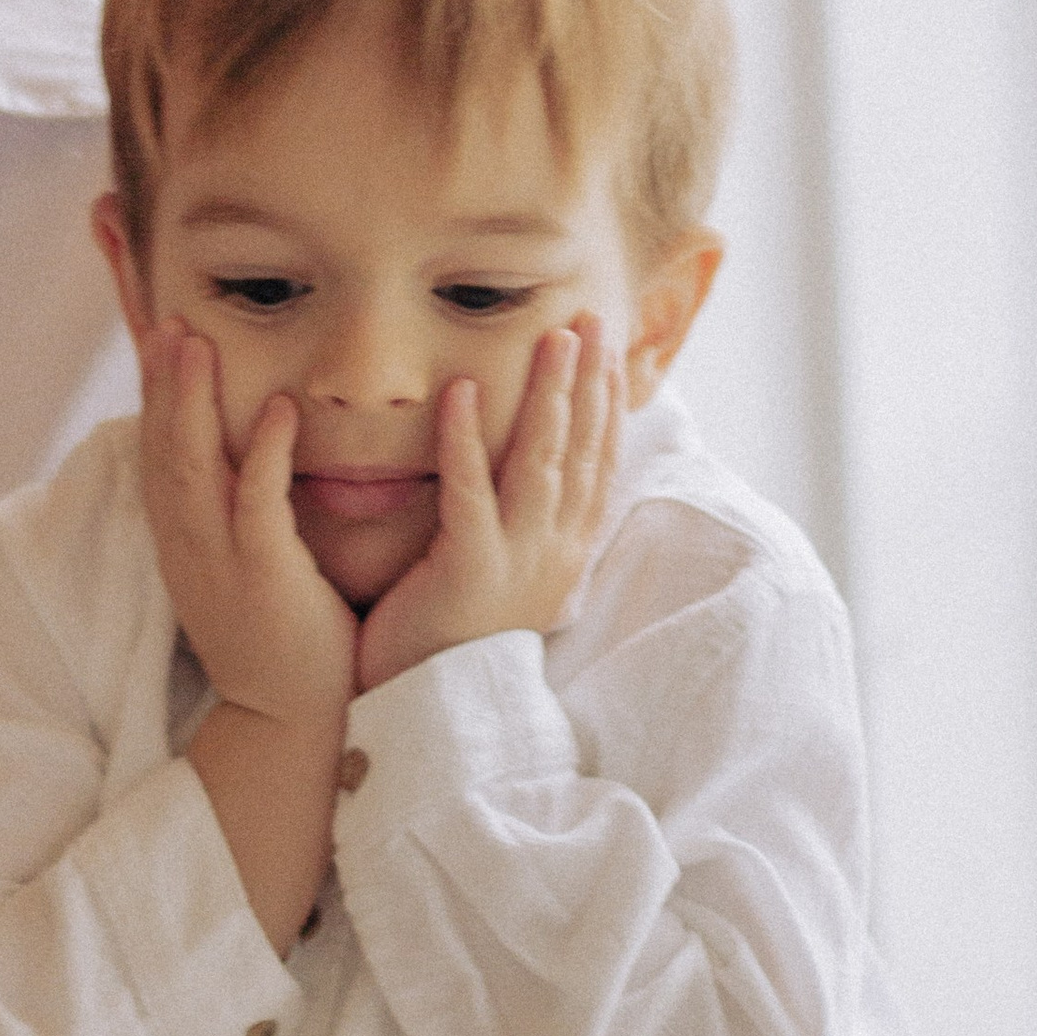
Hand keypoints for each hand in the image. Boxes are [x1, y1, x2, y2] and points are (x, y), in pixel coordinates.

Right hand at [138, 323, 356, 729]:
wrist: (286, 723)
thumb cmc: (276, 645)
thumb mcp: (239, 575)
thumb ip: (234, 524)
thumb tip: (239, 476)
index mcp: (182, 545)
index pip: (156, 457)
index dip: (153, 398)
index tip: (157, 343)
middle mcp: (188, 547)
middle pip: (163, 450)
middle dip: (162, 383)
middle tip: (164, 322)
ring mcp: (221, 561)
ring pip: (195, 465)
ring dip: (195, 400)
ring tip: (199, 342)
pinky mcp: (265, 576)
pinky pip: (259, 502)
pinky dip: (268, 451)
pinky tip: (282, 408)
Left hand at [356, 323, 619, 695]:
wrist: (430, 716)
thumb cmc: (452, 643)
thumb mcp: (505, 580)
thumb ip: (519, 529)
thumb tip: (532, 483)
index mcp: (565, 553)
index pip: (596, 463)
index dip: (605, 403)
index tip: (606, 347)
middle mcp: (554, 553)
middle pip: (581, 452)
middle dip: (590, 382)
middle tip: (590, 320)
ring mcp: (518, 562)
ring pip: (541, 463)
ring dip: (548, 395)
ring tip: (551, 338)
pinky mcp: (469, 571)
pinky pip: (470, 493)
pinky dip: (467, 439)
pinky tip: (461, 390)